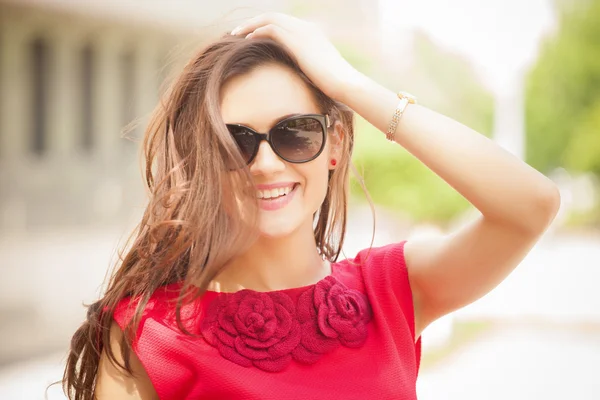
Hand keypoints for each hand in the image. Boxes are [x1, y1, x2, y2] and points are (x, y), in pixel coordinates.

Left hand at [231, 13, 362, 101]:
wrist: (345, 83)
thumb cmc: (333, 84)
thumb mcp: (316, 71)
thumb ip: (304, 66)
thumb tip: (292, 76)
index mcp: (312, 32)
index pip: (283, 22)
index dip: (264, 26)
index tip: (250, 34)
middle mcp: (306, 27)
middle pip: (273, 16)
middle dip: (253, 22)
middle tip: (237, 31)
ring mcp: (302, 31)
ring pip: (269, 18)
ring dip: (250, 25)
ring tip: (235, 34)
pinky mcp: (297, 40)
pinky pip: (271, 28)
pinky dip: (256, 31)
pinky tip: (246, 39)